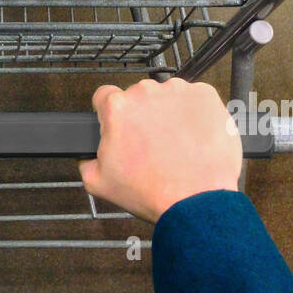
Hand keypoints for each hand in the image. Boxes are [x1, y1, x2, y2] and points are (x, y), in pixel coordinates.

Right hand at [80, 77, 241, 223]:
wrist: (196, 201)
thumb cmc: (152, 192)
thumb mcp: (99, 183)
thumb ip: (86, 161)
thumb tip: (88, 156)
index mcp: (117, 107)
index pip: (104, 96)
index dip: (109, 113)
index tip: (121, 126)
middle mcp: (146, 92)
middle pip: (138, 97)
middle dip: (143, 116)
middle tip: (152, 145)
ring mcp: (178, 91)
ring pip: (167, 97)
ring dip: (169, 113)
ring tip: (177, 145)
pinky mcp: (205, 96)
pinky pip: (195, 99)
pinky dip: (195, 114)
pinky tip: (195, 138)